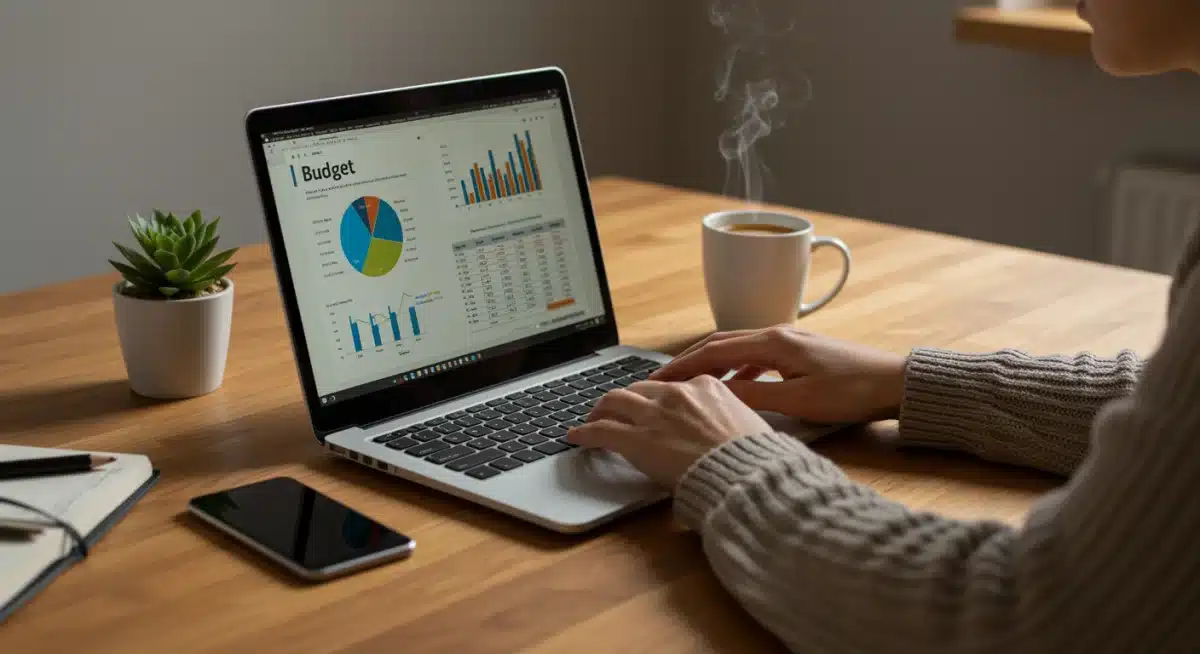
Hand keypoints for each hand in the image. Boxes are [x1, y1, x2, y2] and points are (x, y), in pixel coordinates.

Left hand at [567, 376, 771, 487]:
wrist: (746, 475)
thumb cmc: (756, 459)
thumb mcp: (749, 424)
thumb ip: (729, 419)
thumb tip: (728, 429)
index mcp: (706, 386)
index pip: (671, 385)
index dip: (656, 396)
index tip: (651, 405)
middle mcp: (677, 393)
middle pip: (638, 389)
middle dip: (624, 400)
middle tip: (614, 411)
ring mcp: (655, 414)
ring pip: (614, 402)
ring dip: (599, 410)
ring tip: (590, 420)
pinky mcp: (637, 439)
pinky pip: (601, 430)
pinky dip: (584, 433)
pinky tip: (575, 437)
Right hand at [650, 326, 906, 423]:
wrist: (895, 383)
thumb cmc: (851, 393)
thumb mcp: (798, 402)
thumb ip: (753, 397)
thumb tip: (713, 396)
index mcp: (772, 342)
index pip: (712, 351)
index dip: (680, 366)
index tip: (655, 381)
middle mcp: (777, 334)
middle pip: (719, 343)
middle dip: (687, 361)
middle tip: (661, 381)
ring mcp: (790, 340)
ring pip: (736, 348)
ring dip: (710, 365)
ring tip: (689, 386)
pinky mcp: (800, 350)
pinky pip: (755, 356)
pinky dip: (735, 370)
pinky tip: (734, 387)